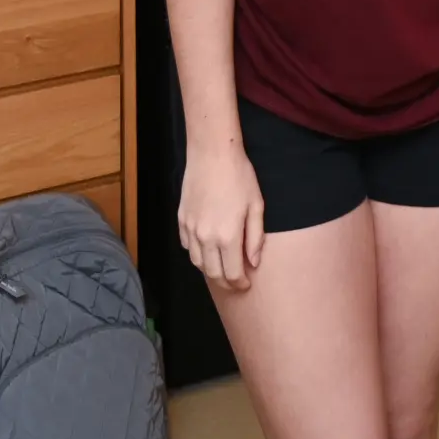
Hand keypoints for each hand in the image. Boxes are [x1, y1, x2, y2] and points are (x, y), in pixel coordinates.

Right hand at [179, 139, 267, 290]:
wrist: (212, 154)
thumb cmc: (240, 177)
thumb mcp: (256, 206)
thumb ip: (255, 238)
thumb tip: (253, 263)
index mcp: (227, 237)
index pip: (232, 273)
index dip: (240, 284)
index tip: (246, 285)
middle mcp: (206, 238)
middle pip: (213, 273)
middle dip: (226, 282)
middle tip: (235, 282)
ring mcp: (191, 230)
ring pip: (197, 263)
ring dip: (210, 270)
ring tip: (222, 268)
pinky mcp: (181, 220)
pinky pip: (187, 246)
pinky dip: (197, 254)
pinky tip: (207, 250)